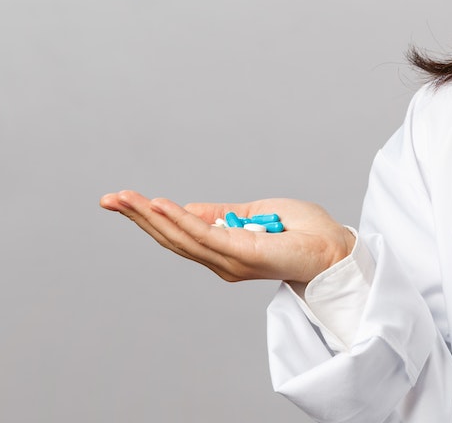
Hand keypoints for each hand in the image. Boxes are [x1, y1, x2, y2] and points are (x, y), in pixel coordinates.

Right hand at [99, 190, 356, 283]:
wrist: (334, 248)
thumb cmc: (302, 232)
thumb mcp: (254, 213)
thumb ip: (221, 213)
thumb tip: (187, 208)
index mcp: (222, 250)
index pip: (177, 233)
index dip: (148, 216)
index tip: (120, 199)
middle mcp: (220, 259)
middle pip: (170, 237)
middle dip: (137, 216)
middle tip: (108, 199)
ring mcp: (229, 260)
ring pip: (180, 237)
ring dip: (149, 216)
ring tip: (124, 199)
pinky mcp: (242, 255)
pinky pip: (204, 235)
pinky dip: (180, 220)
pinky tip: (159, 205)